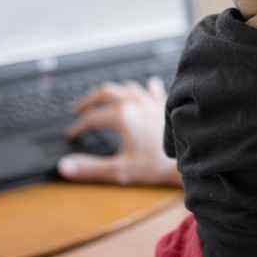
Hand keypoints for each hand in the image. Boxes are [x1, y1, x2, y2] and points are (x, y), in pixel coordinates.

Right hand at [57, 77, 181, 187]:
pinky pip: (152, 88)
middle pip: (105, 93)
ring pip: (126, 87)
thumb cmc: (158, 165)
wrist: (191, 158)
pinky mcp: (165, 103)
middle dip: (89, 100)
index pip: (91, 118)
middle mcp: (135, 103)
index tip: (72, 135)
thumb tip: (65, 167)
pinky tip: (147, 86)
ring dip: (113, 92)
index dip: (78, 127)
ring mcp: (151, 101)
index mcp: (122, 116)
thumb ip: (91, 169)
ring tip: (105, 98)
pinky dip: (144, 88)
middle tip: (79, 109)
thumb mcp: (120, 169)